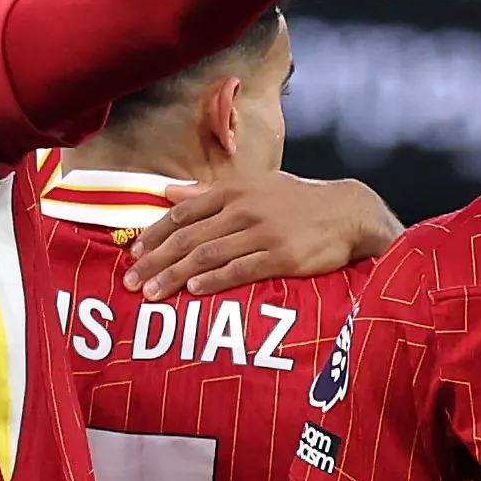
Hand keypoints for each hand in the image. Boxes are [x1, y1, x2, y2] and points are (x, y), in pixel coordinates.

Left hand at [126, 170, 399, 295]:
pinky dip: (214, 280)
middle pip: (188, 238)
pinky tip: (193, 290)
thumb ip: (208, 193)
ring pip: (208, 256)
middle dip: (157, 260)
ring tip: (152, 293)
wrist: (349, 213)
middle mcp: (244, 210)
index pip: (183, 213)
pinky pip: (240, 270)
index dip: (156, 234)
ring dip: (175, 276)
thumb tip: (167, 191)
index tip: (135, 253)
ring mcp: (263, 234)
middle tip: (132, 281)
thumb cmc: (299, 202)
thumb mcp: (254, 187)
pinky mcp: (282, 258)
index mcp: (234, 192)